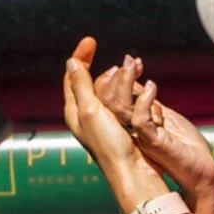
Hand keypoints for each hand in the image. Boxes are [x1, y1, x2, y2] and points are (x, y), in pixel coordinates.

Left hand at [62, 38, 148, 187]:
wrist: (132, 172)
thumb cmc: (110, 145)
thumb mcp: (91, 110)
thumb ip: (81, 85)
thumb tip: (72, 62)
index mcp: (75, 110)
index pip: (72, 75)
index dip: (80, 56)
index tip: (91, 40)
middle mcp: (87, 115)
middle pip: (92, 81)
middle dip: (105, 68)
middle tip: (125, 62)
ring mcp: (104, 122)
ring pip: (108, 91)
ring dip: (120, 78)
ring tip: (134, 72)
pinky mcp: (120, 128)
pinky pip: (122, 102)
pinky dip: (130, 91)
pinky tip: (141, 91)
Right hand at [108, 55, 213, 211]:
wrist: (202, 173)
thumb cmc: (186, 146)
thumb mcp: (164, 116)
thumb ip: (147, 101)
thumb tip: (135, 79)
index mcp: (131, 124)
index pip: (110, 98)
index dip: (115, 78)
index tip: (130, 61)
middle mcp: (130, 131)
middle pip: (107, 101)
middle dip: (116, 77)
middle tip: (129, 60)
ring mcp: (140, 137)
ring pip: (119, 107)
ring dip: (126, 83)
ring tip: (134, 65)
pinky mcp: (152, 143)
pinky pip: (140, 120)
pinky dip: (145, 100)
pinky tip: (152, 86)